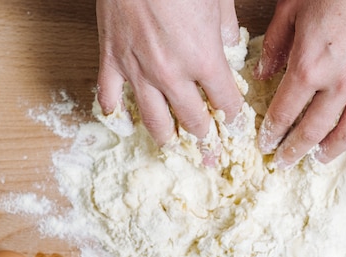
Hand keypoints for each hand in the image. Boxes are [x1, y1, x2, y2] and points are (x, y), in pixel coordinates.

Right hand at [96, 0, 242, 157]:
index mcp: (204, 60)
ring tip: (174, 146)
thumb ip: (227, 28)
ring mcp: (138, 71)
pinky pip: (110, 99)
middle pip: (193, 120)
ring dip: (167, 137)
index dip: (234, 118)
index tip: (236, 128)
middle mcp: (172, 74)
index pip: (225, 103)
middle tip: (211, 151)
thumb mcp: (217, 0)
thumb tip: (230, 44)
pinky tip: (123, 121)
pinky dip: (116, 114)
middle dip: (206, 138)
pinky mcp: (111, 61)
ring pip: (154, 120)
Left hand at [255, 0, 345, 167]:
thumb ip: (274, 46)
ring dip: (330, 150)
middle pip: (313, 131)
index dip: (272, 133)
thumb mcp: (291, 10)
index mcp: (308, 68)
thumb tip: (262, 73)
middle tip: (284, 162)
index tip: (266, 145)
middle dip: (294, 150)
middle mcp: (339, 84)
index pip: (284, 113)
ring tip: (318, 159)